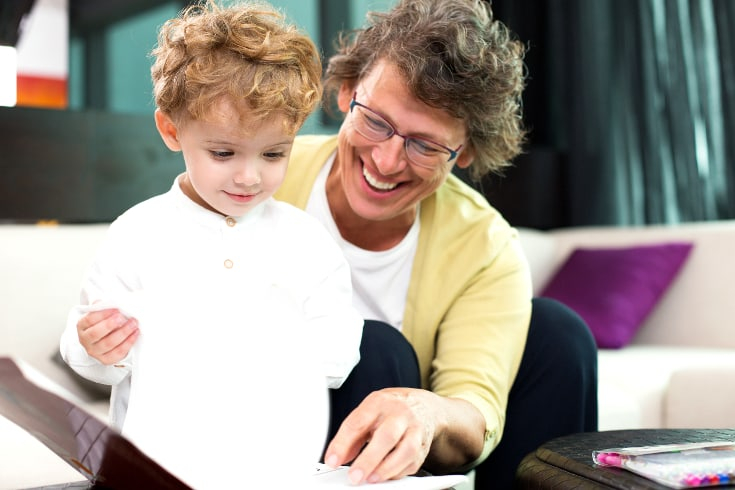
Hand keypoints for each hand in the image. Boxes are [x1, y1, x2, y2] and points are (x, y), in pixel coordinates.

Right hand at [76, 308, 138, 364]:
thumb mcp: (100, 313)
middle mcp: (85, 340)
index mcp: (82, 326)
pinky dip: (128, 342)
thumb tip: (104, 302)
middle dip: (110, 324)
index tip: (115, 309)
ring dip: (123, 332)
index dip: (102, 314)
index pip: (89, 320)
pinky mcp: (106, 359)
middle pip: (96, 333)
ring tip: (133, 323)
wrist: (104, 339)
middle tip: (122, 317)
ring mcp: (95, 352)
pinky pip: (118, 352)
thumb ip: (102, 307)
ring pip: (108, 343)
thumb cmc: (103, 323)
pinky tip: (135, 333)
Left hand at [323, 388, 439, 483]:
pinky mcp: (423, 447)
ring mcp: (415, 429)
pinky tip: (384, 476)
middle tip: (354, 476)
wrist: (422, 406)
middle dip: (369, 459)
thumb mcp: (368, 412)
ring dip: (386, 468)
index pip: (359, 421)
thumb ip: (351, 435)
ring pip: (406, 450)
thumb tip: (336, 458)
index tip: (332, 461)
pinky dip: (396, 473)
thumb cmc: (390, 410)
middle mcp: (400, 414)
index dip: (343, 443)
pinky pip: (412, 463)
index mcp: (379, 402)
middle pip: (387, 435)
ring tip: (370, 479)